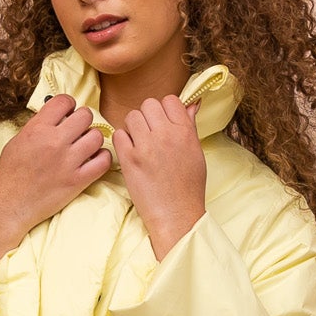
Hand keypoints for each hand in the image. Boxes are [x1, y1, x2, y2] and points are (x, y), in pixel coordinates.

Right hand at [0, 94, 110, 262]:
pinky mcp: (77, 181)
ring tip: (85, 147)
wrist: (8, 206)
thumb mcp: (17, 141)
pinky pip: (103, 161)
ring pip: (97, 136)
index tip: (67, 114)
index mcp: (38, 129)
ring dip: (93, 139)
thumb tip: (56, 117)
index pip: (64, 101)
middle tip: (77, 131)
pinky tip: (93, 161)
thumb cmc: (9, 175)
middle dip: (82, 121)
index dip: (68, 106)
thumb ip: (38, 127)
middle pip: (85, 115)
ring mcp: (68, 162)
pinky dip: (102, 158)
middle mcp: (54, 142)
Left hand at [112, 96, 206, 258]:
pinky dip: (122, 141)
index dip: (164, 110)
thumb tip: (191, 104)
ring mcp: (146, 146)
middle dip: (147, 117)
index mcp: (184, 131)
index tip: (163, 123)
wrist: (176, 215)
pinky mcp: (130, 159)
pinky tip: (130, 154)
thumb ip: (189, 126)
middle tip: (149, 134)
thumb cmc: (188, 188)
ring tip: (139, 144)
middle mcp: (166, 134)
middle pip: (148, 104)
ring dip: (133, 128)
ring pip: (132, 117)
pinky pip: (119, 135)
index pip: (170, 100)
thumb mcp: (196, 153)